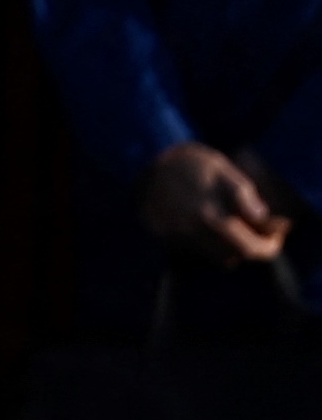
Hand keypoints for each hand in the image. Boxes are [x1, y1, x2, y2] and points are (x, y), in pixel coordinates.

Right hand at [138, 140, 293, 264]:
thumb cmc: (189, 163)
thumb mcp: (223, 171)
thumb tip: (264, 219)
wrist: (143, 163)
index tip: (276, 235)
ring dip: (230, 245)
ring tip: (235, 223)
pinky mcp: (165, 238)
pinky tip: (209, 221)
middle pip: (232, 256)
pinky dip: (210, 241)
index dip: (267, 245)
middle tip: (259, 229)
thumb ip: (245, 197)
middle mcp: (193, 234)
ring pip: (214, 256)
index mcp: (212, 218)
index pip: (248, 248)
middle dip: (250, 246)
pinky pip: (197, 249)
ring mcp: (178, 238)